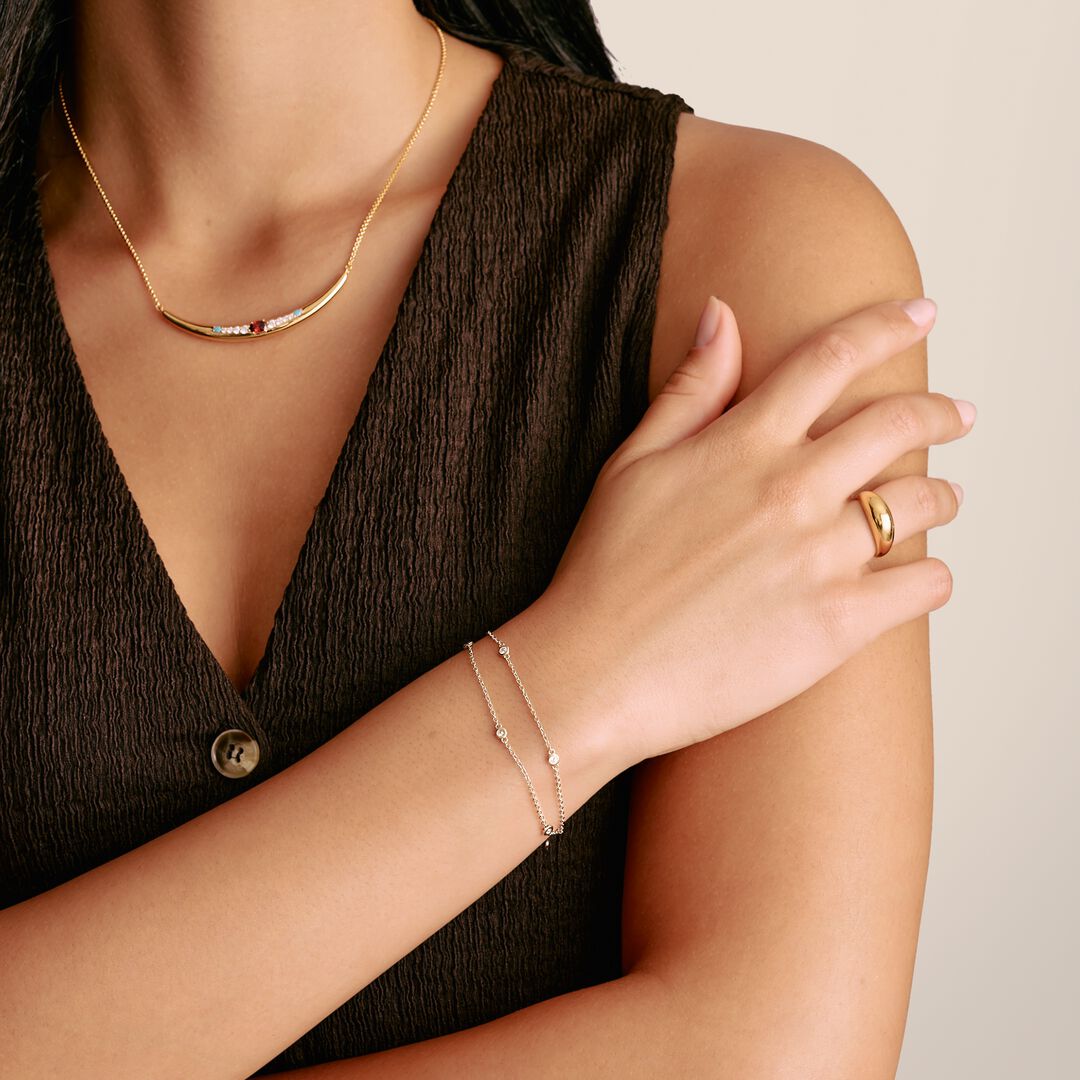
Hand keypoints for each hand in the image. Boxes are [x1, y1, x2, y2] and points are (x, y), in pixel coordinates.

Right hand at [539, 296, 972, 762]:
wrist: (597, 672)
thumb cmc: (605, 571)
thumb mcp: (632, 463)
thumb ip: (689, 389)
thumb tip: (722, 314)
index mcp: (744, 444)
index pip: (832, 358)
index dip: (886, 326)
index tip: (919, 315)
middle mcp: (792, 489)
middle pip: (898, 424)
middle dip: (940, 411)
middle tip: (958, 414)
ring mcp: (820, 557)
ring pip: (922, 504)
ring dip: (942, 495)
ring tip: (944, 499)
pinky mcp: (838, 624)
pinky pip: (923, 585)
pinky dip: (934, 576)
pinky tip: (922, 575)